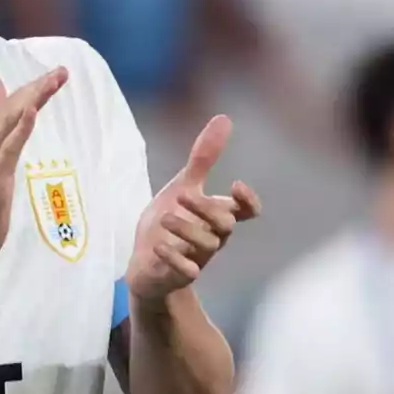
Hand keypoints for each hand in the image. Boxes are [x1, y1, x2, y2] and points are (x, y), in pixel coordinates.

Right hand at [0, 68, 68, 270]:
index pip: (6, 110)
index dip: (28, 90)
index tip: (53, 73)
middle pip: (10, 111)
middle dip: (35, 88)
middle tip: (62, 70)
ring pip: (8, 124)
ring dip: (30, 100)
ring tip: (50, 81)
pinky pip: (7, 152)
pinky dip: (19, 131)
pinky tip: (31, 113)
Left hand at [127, 115, 260, 305]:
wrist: (144, 265)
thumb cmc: (169, 224)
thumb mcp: (183, 186)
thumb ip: (204, 157)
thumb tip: (225, 119)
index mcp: (216, 215)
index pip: (247, 211)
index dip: (249, 201)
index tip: (237, 185)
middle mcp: (212, 237)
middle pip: (226, 226)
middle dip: (208, 209)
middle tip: (183, 195)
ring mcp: (197, 257)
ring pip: (207, 246)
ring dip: (187, 230)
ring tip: (165, 218)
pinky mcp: (178, 275)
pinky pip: (186, 272)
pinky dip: (175, 260)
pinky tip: (159, 247)